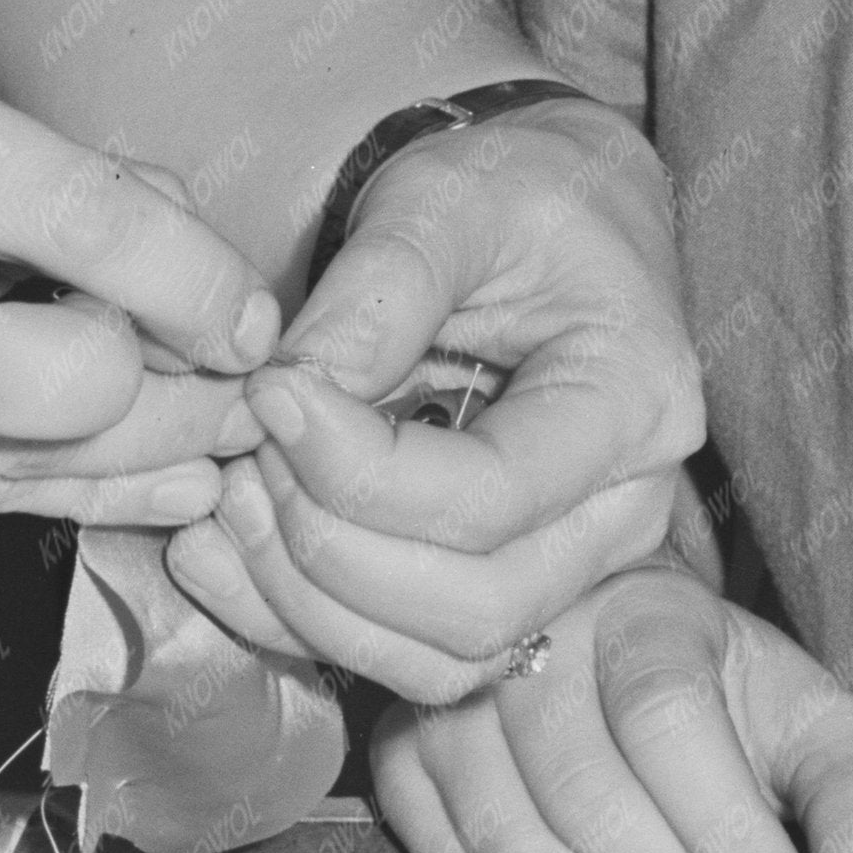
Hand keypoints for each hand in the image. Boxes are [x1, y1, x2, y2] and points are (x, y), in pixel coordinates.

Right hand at [0, 62, 265, 524]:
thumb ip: (45, 175)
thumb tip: (193, 256)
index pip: (68, 215)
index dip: (189, 279)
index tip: (252, 313)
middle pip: (26, 382)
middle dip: (155, 399)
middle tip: (231, 385)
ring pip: (8, 467)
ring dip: (142, 464)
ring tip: (225, 439)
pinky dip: (74, 497)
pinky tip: (158, 486)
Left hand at [161, 92, 703, 698]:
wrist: (549, 214)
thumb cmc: (514, 195)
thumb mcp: (446, 200)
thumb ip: (375, 294)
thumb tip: (287, 395)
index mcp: (633, 402)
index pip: (493, 495)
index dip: (360, 469)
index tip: (270, 392)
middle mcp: (622, 510)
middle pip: (473, 607)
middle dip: (329, 547)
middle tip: (246, 452)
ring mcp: (571, 566)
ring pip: (438, 655)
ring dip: (307, 600)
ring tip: (227, 498)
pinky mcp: (502, 586)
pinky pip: (404, 657)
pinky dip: (300, 621)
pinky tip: (219, 554)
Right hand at [369, 570, 852, 852]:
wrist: (605, 634)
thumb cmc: (717, 691)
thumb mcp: (808, 721)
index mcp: (641, 608)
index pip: (666, 718)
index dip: (727, 827)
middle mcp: (530, 636)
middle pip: (585, 792)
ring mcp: (452, 697)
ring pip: (513, 840)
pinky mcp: (402, 754)